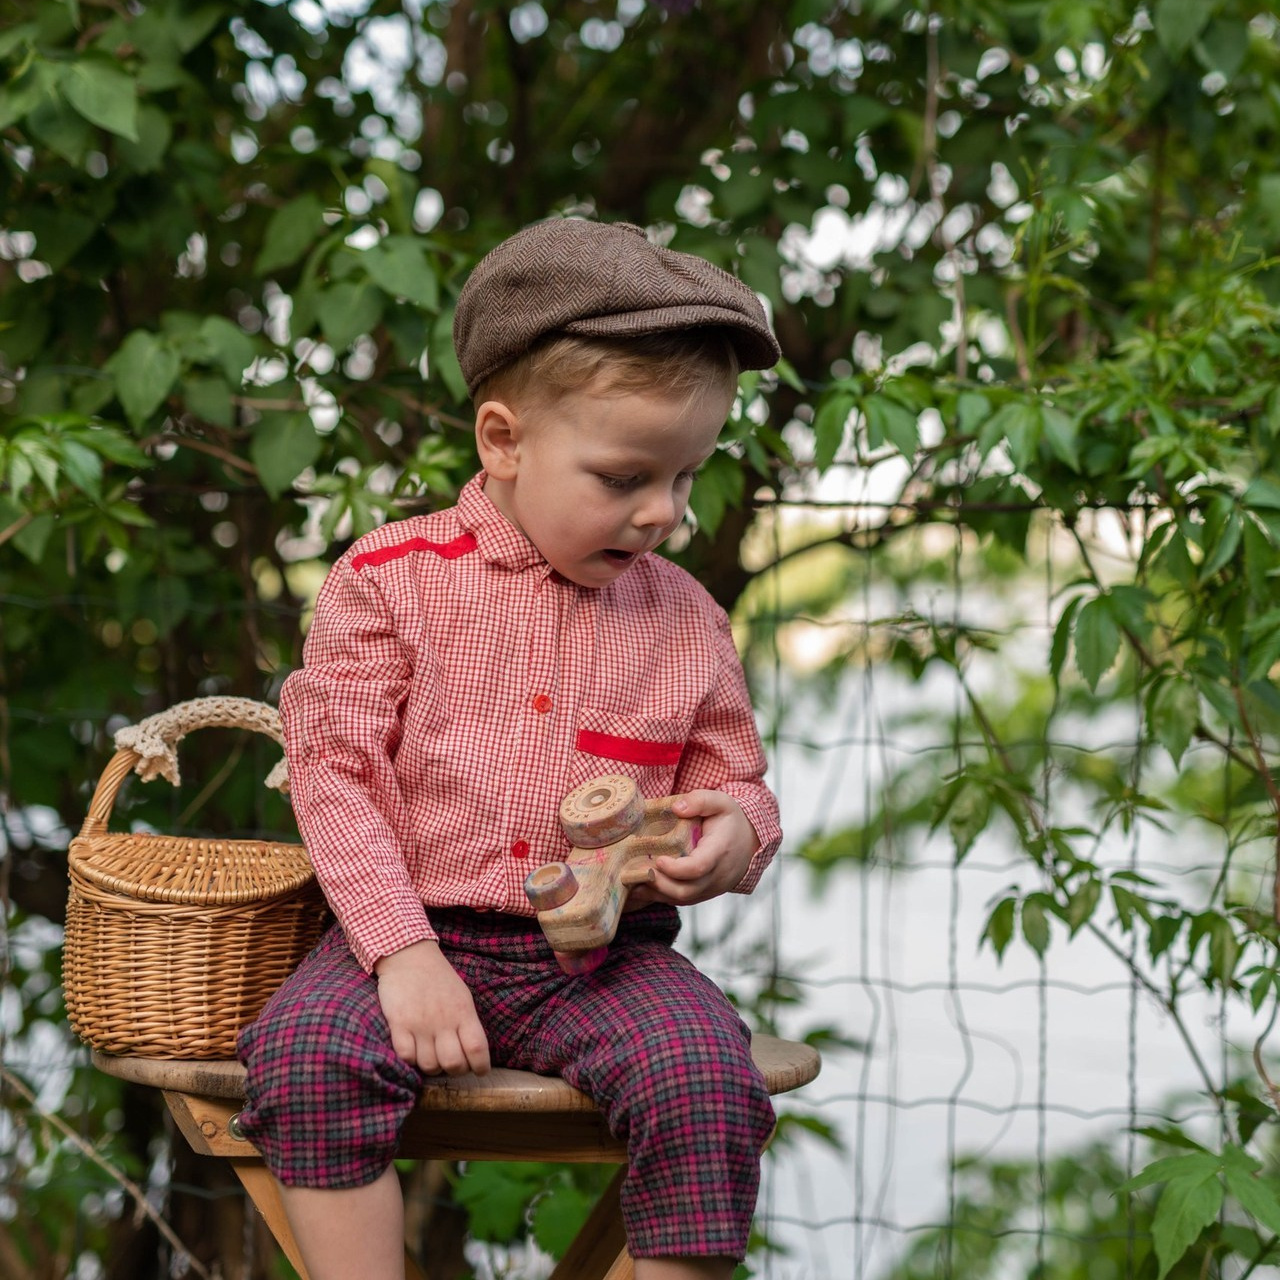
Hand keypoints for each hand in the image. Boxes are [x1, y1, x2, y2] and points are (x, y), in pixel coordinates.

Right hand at [373, 939, 490, 1076]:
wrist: (408, 955)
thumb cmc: (438, 978)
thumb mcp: (462, 996)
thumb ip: (467, 1023)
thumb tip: (474, 1053)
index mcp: (463, 1012)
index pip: (477, 1049)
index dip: (481, 1066)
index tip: (479, 1070)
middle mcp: (444, 1021)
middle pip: (453, 1064)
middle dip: (454, 1070)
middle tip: (450, 1063)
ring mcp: (420, 1023)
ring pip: (429, 1065)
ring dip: (430, 1065)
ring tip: (430, 1054)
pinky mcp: (399, 1024)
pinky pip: (406, 1057)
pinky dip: (410, 1060)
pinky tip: (412, 1050)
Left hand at [627, 790, 758, 908]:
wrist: (750, 841)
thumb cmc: (731, 820)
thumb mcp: (721, 801)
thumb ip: (701, 800)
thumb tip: (677, 807)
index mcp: (720, 851)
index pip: (698, 867)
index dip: (676, 868)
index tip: (658, 860)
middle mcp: (718, 875)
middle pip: (687, 890)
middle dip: (659, 884)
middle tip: (636, 872)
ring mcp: (712, 888)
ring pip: (682, 899)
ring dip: (656, 893)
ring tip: (633, 881)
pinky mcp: (705, 893)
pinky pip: (683, 900)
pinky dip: (662, 896)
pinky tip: (642, 888)